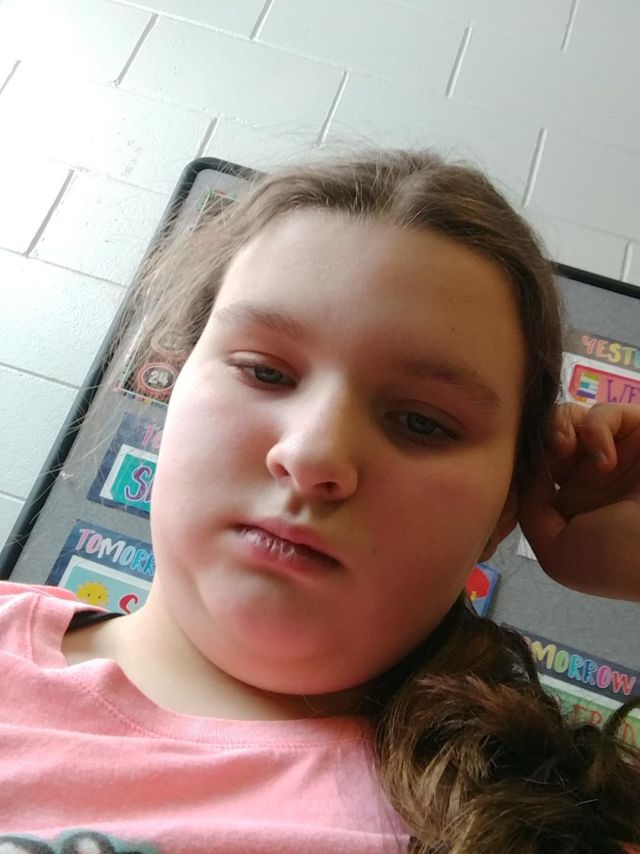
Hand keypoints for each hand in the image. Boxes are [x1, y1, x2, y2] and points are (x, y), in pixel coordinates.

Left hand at [518, 402, 639, 600]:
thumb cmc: (616, 557)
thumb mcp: (557, 554)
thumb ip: (530, 512)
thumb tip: (530, 474)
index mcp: (571, 507)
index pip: (532, 470)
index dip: (518, 463)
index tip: (513, 468)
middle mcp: (591, 478)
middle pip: (546, 438)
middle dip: (538, 440)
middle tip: (549, 453)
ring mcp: (616, 452)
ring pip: (569, 418)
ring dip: (560, 428)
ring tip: (567, 448)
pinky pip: (606, 412)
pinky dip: (597, 429)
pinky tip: (607, 458)